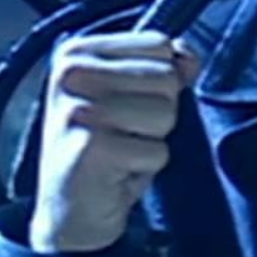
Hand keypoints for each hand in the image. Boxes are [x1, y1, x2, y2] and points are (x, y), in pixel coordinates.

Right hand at [29, 31, 197, 253]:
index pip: (159, 44)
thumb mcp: (127, 99)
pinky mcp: (91, 147)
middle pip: (166, 77)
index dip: (158, 81)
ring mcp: (78, 109)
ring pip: (165, 112)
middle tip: (123, 134)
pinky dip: (146, 168)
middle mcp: (71, 73)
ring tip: (121, 151)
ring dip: (152, 141)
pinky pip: (158, 150)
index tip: (125, 106)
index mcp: (76, 52)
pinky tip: (116, 173)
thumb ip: (161, 69)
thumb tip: (189, 56)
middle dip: (158, 114)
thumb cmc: (100, 152)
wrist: (67, 212)